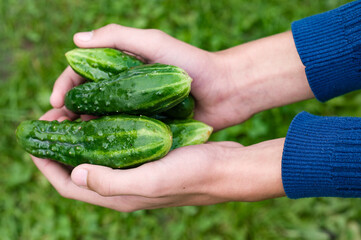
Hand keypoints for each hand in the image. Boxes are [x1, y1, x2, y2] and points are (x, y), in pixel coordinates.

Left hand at [31, 109, 284, 211]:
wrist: (225, 167)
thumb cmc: (192, 174)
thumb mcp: (152, 180)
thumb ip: (112, 182)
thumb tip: (76, 173)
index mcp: (118, 195)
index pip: (69, 185)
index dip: (46, 164)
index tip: (35, 140)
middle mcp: (122, 185)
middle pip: (79, 167)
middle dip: (60, 144)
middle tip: (55, 115)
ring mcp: (134, 170)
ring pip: (97, 153)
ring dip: (81, 133)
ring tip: (74, 109)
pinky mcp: (146, 157)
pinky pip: (116, 143)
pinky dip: (104, 127)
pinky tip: (105, 109)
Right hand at [51, 24, 259, 129]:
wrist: (227, 90)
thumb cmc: (192, 65)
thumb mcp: (155, 43)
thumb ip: (118, 37)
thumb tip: (75, 42)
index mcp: (122, 66)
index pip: (83, 74)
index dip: (65, 86)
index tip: (54, 104)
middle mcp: (126, 88)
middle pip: (87, 99)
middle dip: (67, 112)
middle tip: (53, 128)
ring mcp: (137, 108)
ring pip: (101, 119)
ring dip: (82, 130)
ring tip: (67, 144)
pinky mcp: (149, 127)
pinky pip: (122, 135)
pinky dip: (106, 142)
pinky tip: (95, 153)